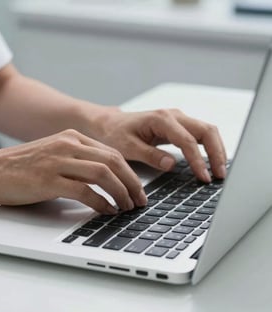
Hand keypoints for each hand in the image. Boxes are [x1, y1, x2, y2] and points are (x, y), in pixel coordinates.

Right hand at [0, 129, 146, 212]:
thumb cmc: (21, 167)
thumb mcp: (53, 153)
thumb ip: (77, 160)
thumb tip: (104, 180)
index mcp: (71, 137)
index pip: (112, 153)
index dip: (130, 174)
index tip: (137, 190)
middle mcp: (67, 145)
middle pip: (113, 162)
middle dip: (132, 184)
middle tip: (139, 201)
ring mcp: (58, 161)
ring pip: (103, 174)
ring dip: (120, 193)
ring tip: (126, 208)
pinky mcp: (48, 180)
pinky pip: (85, 191)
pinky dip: (101, 202)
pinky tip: (106, 211)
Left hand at [96, 108, 226, 181]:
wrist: (109, 123)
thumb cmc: (115, 133)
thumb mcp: (127, 147)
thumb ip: (150, 155)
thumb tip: (172, 165)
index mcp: (161, 120)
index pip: (188, 141)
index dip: (198, 160)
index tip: (204, 177)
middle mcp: (173, 116)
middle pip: (206, 131)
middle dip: (217, 153)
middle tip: (221, 175)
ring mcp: (178, 119)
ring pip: (207, 131)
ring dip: (217, 150)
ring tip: (220, 171)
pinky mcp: (179, 126)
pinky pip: (200, 135)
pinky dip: (209, 147)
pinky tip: (212, 162)